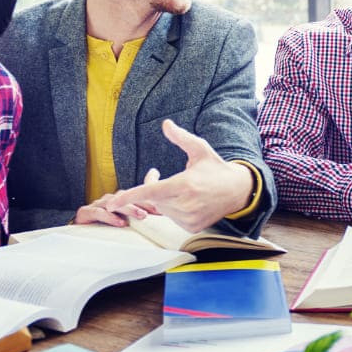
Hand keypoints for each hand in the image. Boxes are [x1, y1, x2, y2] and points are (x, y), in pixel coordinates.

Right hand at [73, 189, 154, 227]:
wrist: (79, 238)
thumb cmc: (103, 230)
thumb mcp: (126, 224)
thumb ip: (141, 215)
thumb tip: (159, 209)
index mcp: (118, 201)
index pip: (135, 197)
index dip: (148, 202)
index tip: (162, 210)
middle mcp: (108, 201)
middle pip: (125, 198)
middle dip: (141, 204)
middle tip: (154, 211)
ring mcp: (97, 205)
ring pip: (114, 203)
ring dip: (128, 209)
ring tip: (140, 216)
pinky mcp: (85, 213)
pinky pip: (98, 212)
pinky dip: (109, 217)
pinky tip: (120, 223)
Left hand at [103, 120, 256, 233]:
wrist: (238, 191)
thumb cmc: (216, 168)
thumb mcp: (200, 149)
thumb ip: (181, 137)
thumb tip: (165, 124)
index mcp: (184, 184)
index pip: (150, 192)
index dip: (129, 196)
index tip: (112, 202)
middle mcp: (186, 204)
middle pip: (154, 200)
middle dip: (152, 188)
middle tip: (157, 174)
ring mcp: (190, 218)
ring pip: (163, 210)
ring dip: (164, 200)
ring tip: (178, 189)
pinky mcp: (192, 227)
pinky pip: (172, 219)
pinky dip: (174, 210)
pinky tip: (187, 201)